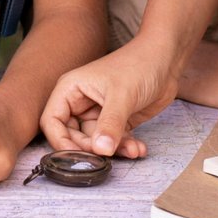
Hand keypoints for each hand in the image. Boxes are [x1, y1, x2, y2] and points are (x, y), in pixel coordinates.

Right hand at [40, 41, 172, 158]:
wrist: (166, 59)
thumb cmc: (138, 65)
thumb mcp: (122, 95)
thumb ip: (109, 124)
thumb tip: (100, 151)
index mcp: (71, 89)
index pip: (52, 121)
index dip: (60, 141)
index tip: (76, 157)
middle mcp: (80, 102)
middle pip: (72, 136)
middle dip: (91, 149)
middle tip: (108, 154)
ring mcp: (98, 112)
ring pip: (96, 142)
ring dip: (113, 150)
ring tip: (132, 149)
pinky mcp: (116, 121)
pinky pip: (113, 141)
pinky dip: (125, 147)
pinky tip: (139, 148)